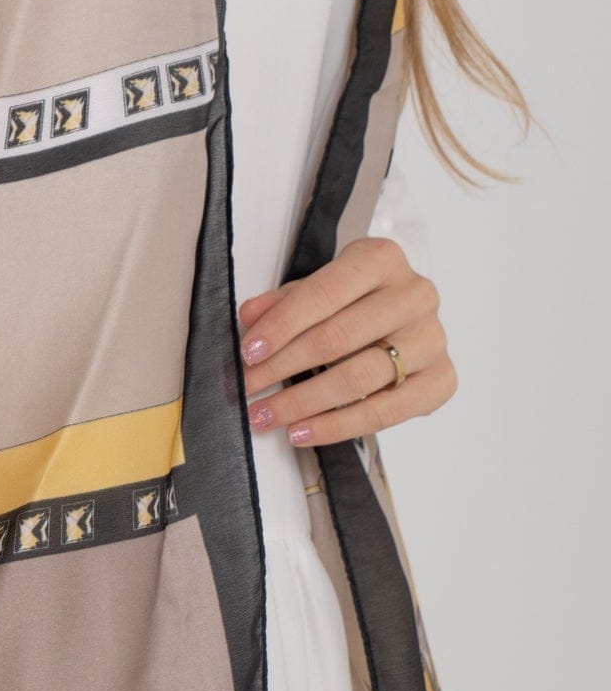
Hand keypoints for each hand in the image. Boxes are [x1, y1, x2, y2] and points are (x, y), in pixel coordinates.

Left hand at [237, 235, 454, 448]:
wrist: (405, 314)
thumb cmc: (355, 299)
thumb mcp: (317, 288)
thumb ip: (283, 302)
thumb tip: (250, 317)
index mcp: (382, 259)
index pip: (323, 293)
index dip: (282, 325)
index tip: (249, 352)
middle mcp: (414, 295)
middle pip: (338, 338)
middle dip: (283, 367)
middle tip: (248, 388)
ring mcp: (432, 338)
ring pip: (359, 378)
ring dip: (304, 402)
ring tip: (266, 415)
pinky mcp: (442, 379)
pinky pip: (385, 412)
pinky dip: (338, 425)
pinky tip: (303, 431)